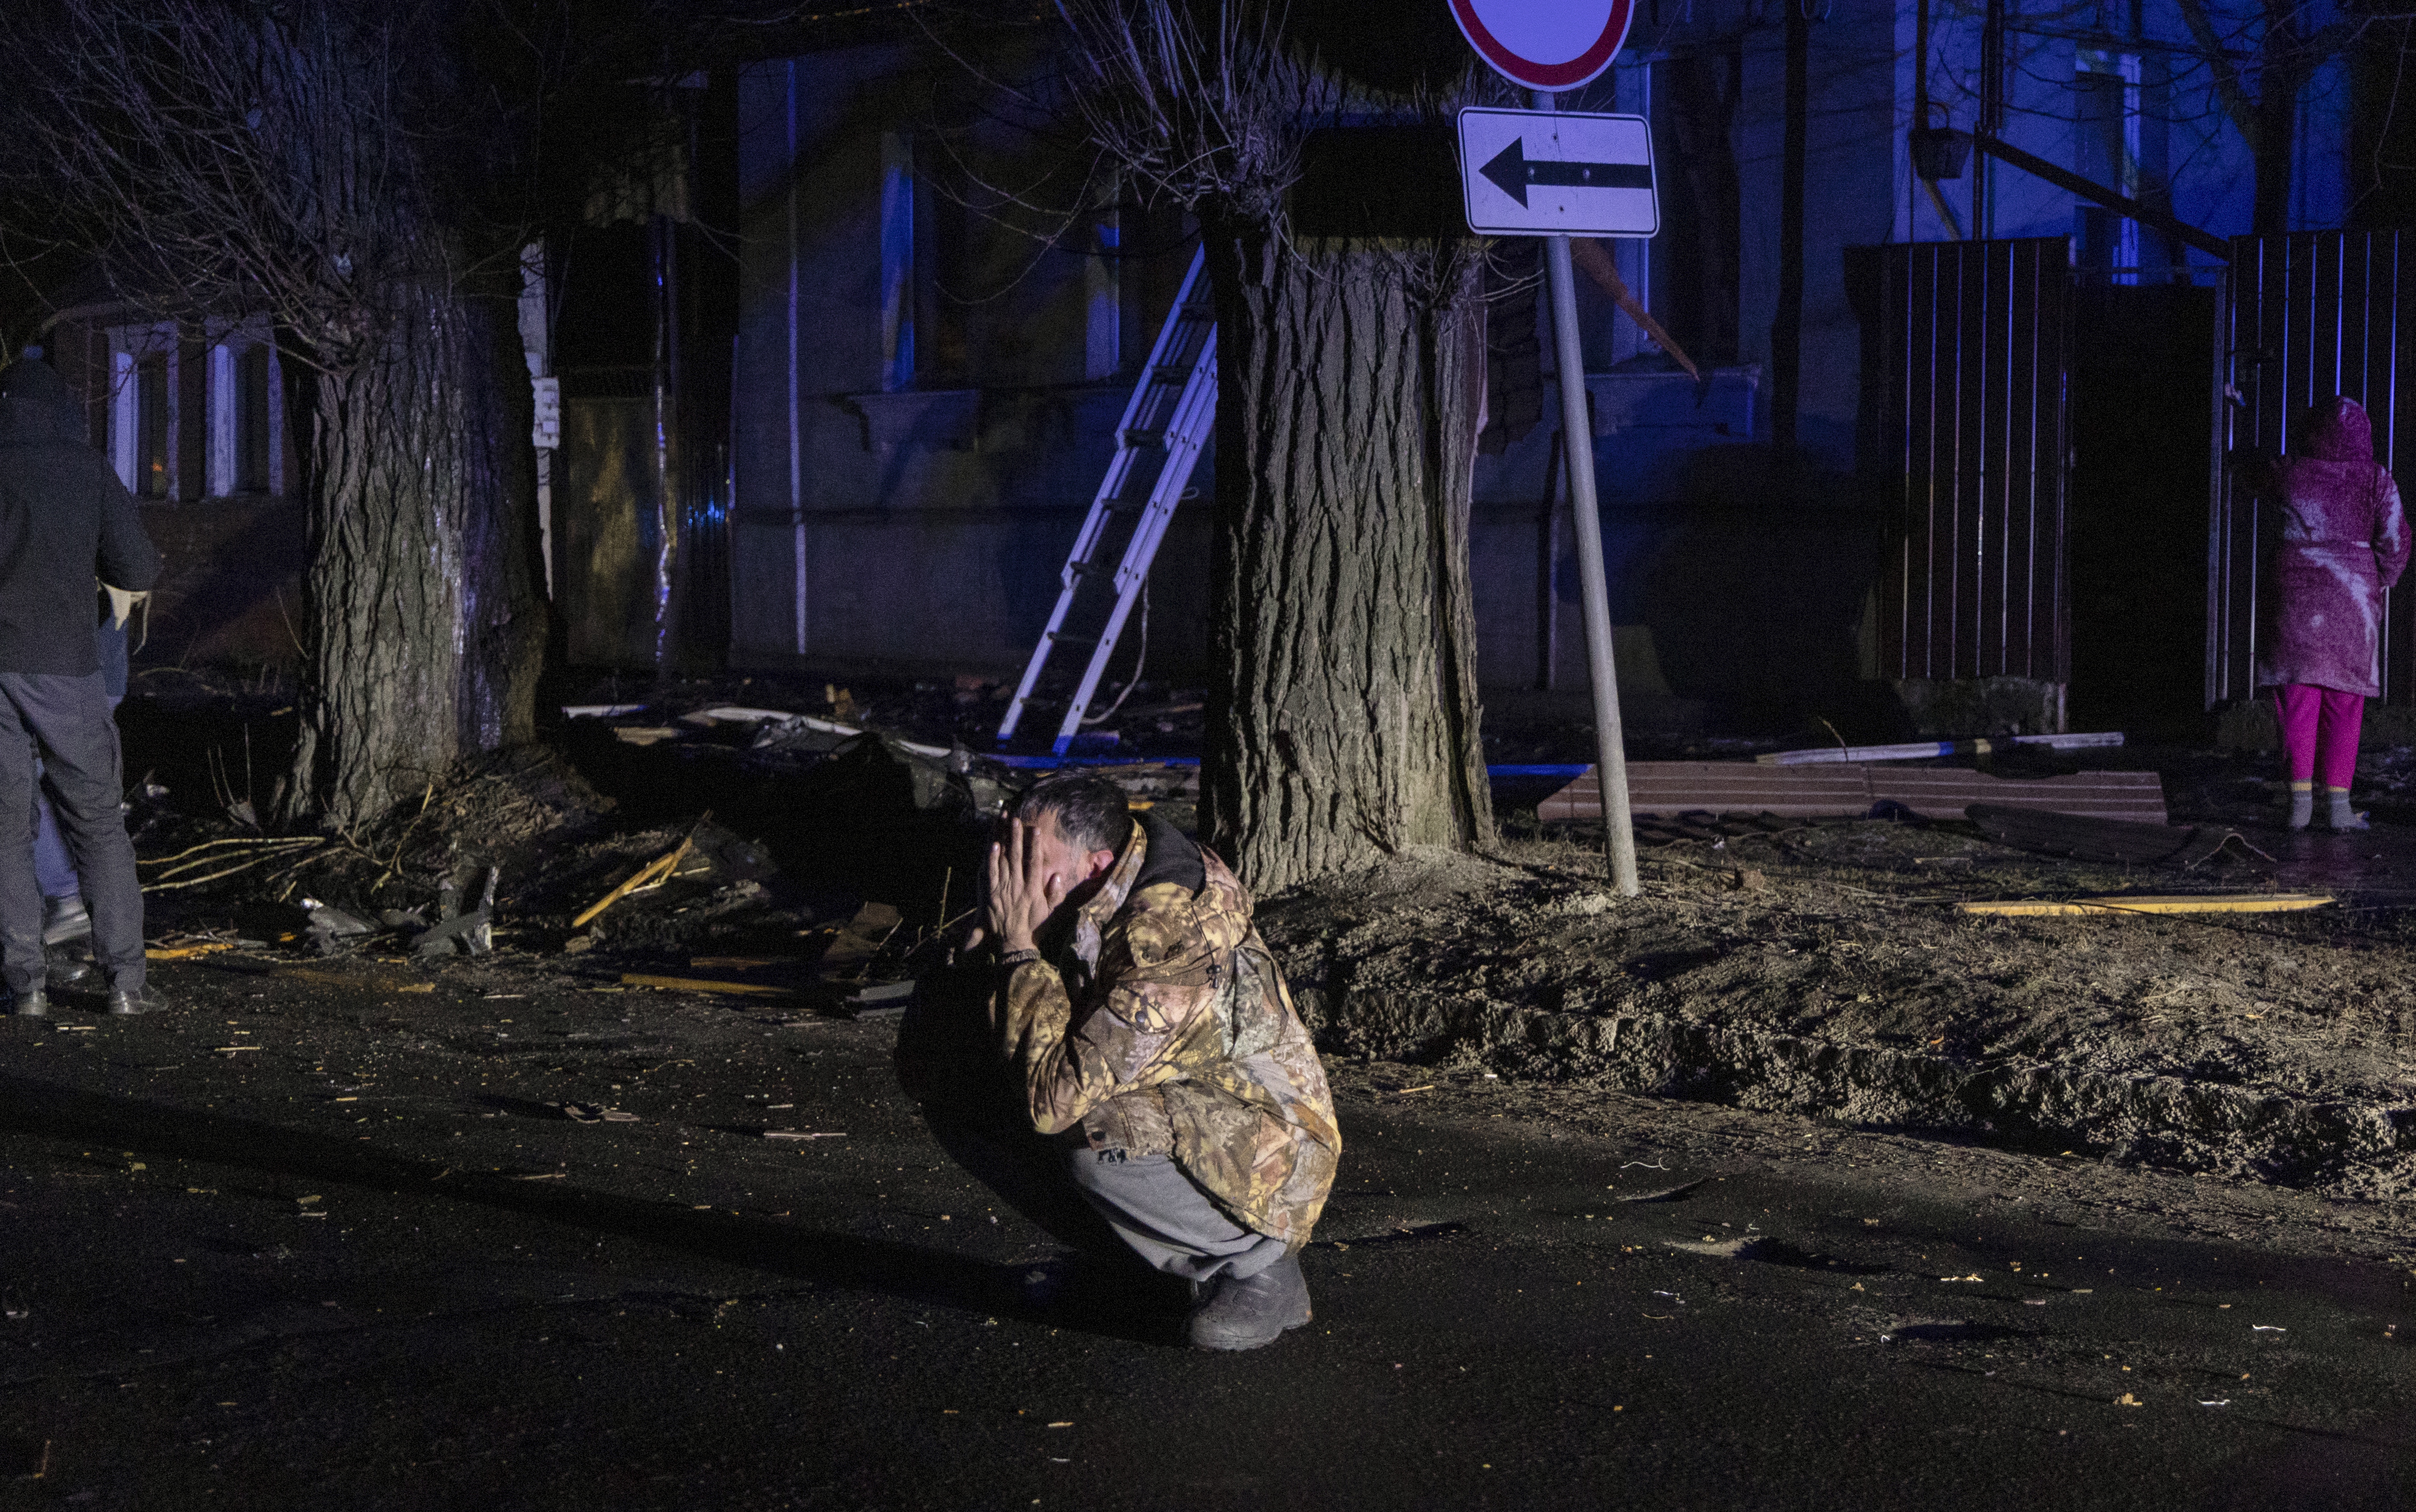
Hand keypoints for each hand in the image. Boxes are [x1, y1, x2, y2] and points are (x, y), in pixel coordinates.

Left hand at [985, 818, 1068, 956]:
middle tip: (1016, 819)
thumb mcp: (1050, 911)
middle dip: (1016, 836)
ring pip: (1003, 860)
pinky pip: (990, 872)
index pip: (1034, 862)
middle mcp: (1018, 886)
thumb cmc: (1034, 925)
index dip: (1034, 844)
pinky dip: (991, 858)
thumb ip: (1055, 893)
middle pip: (1017, 856)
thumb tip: (1057, 875)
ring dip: (1004, 841)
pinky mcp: (991, 894)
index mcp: (1033, 889)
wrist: (1014, 942)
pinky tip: (993, 844)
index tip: (1035, 829)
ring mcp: (1003, 889)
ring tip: (1003, 826)